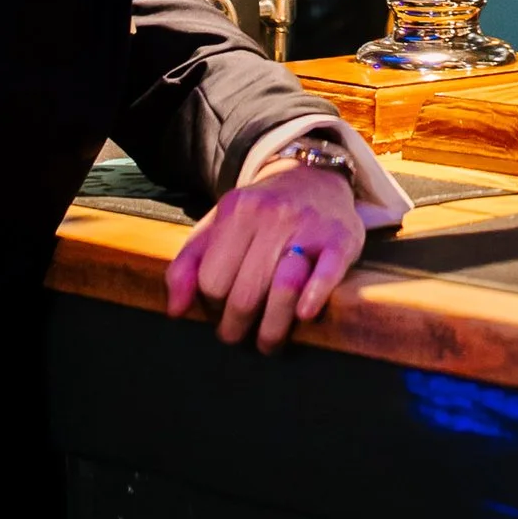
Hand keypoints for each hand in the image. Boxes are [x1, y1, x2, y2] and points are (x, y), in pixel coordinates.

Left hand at [166, 156, 365, 350]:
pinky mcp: (341, 238)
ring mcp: (309, 226)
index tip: (220, 309)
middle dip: (236, 326)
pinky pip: (327, 273)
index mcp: (238, 210)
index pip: (212, 279)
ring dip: (272, 328)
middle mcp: (273, 214)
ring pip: (283, 288)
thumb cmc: (261, 213)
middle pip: (245, 292)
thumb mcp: (218, 225)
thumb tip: (176, 310)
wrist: (314, 176)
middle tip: (237, 335)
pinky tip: (304, 315)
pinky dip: (314, 297)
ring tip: (267, 342)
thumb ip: (188, 263)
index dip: (212, 304)